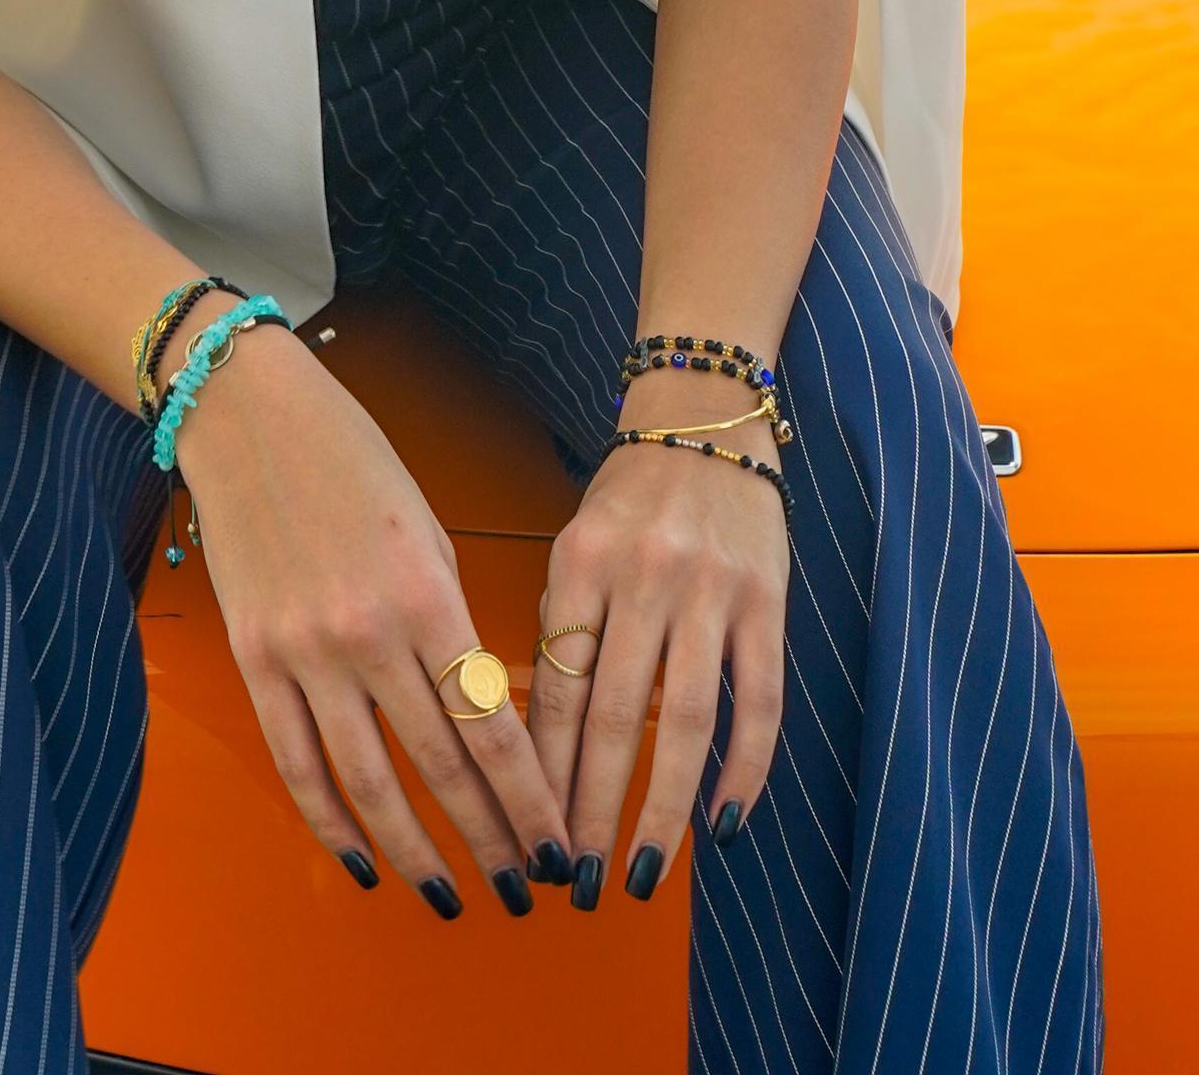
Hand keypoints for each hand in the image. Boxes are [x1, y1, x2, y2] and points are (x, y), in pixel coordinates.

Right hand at [174, 328, 571, 917]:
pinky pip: (295, 763)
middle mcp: (367, 635)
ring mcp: (304, 651)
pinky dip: (330, 824)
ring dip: (417, 854)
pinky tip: (361, 862)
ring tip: (453, 898)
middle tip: (525, 889)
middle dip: (491, 840)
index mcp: (427, 596)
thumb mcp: (427, 532)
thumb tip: (487, 713)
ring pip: (370, 785)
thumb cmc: (350, 459)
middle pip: (441, 769)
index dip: (531, 803)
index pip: (493, 729)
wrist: (245, 411)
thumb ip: (452, 624)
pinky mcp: (254, 658)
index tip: (560, 849)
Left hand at [528, 419, 787, 899]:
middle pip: (614, 716)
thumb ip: (564, 628)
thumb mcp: (574, 545)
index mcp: (581, 563)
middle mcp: (644, 578)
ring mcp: (712, 593)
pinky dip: (744, 770)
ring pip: (686, 722)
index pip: (554, 687)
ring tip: (645, 871)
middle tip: (577, 879)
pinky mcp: (768, 604)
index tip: (529, 832)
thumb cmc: (627, 498)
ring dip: (663, 807)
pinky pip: (759, 703)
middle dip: (592, 807)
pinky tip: (724, 824)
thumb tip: (537, 740)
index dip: (540, 769)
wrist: (704, 418)